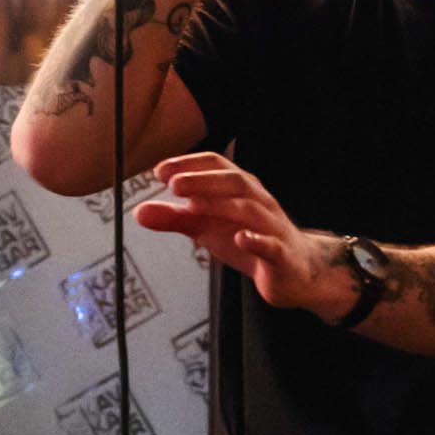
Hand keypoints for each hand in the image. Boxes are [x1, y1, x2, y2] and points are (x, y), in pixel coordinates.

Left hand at [135, 153, 351, 317]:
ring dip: (222, 205)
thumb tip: (140, 212)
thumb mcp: (207, 227)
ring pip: (250, 209)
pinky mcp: (281, 255)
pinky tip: (240, 239)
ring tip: (194, 207)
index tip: (160, 171)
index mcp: (240, 189)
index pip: (216, 165)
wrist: (295, 271)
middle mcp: (258, 201)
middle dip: (203, 181)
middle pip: (234, 181)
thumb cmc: (250, 240)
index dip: (189, 164)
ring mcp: (271, 227)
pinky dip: (256, 240)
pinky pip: (271, 245)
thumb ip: (176, 218)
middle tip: (174, 185)